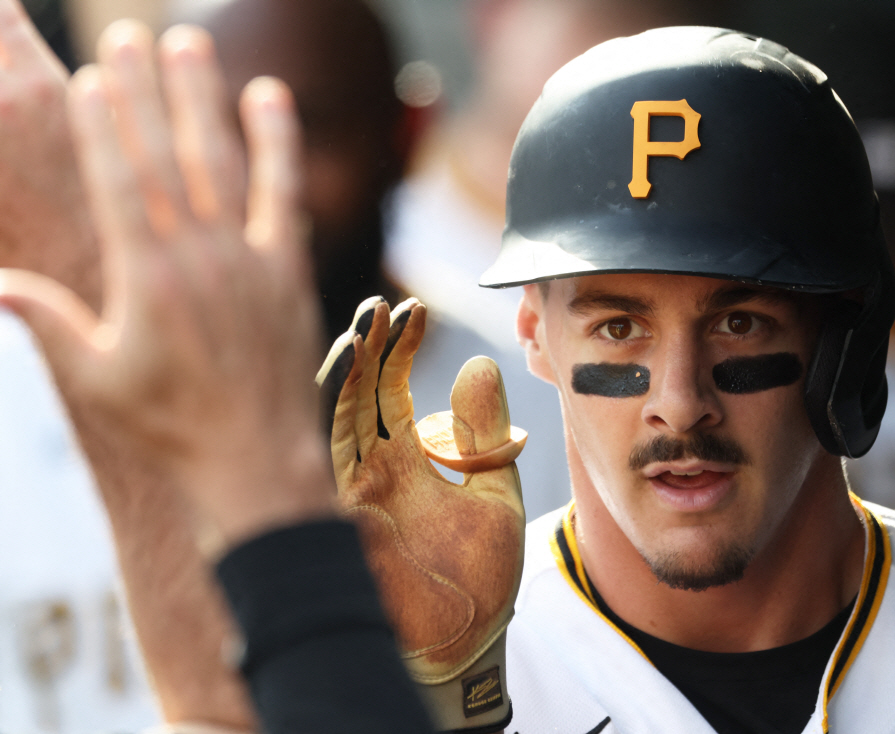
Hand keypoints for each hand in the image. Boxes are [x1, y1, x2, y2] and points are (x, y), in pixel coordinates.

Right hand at [0, 20, 331, 550]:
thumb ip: (49, 323)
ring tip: (190, 41)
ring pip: (223, 163)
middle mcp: (197, 257)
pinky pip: (282, 193)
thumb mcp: (94, 380)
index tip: (91, 76)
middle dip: (146, 91)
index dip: (104, 126)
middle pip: (167, 157)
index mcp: (143, 278)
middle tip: (132, 34)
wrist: (254, 459)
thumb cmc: (168, 427)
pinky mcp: (287, 268)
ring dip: (204, 99)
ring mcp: (247, 258)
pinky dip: (277, 144)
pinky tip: (271, 94)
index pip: (119, 184)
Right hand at [319, 296, 525, 730]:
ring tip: (364, 325)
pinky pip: (320, 454)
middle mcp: (369, 470)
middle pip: (355, 394)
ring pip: (332, 417)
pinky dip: (326, 412)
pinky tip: (339, 372)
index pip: (390, 389)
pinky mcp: (336, 512)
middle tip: (380, 306)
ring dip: (344, 371)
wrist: (466, 644)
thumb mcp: (494, 493)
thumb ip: (484, 435)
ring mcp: (348, 489)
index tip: (413, 308)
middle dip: (364, 347)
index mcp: (405, 462)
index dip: (398, 347)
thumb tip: (481, 364)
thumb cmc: (481, 580)